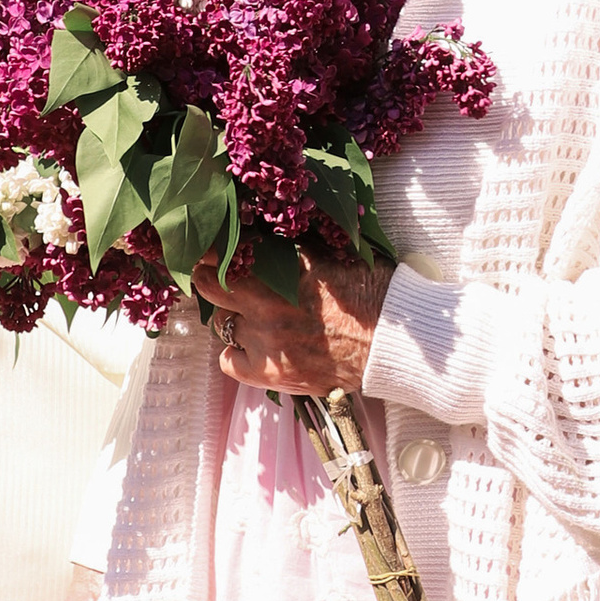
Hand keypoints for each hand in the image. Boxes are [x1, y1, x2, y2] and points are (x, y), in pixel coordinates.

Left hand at [191, 248, 392, 396]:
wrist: (391, 346)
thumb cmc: (374, 295)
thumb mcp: (338, 255)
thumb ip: (300, 245)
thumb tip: (267, 229)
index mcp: (287, 266)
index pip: (230, 249)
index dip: (213, 247)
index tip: (207, 247)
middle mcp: (270, 301)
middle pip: (210, 284)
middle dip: (210, 277)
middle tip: (216, 276)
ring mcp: (267, 338)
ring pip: (222, 322)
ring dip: (233, 316)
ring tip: (253, 317)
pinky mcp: (271, 372)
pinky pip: (228, 360)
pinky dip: (236, 353)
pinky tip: (252, 346)